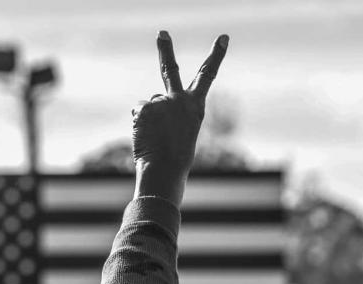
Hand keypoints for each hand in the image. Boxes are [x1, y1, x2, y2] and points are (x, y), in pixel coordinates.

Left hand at [132, 30, 228, 206]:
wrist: (165, 169)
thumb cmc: (176, 159)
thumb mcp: (183, 134)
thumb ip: (172, 116)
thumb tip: (149, 107)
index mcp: (196, 107)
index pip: (207, 77)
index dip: (216, 56)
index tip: (223, 38)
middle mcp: (180, 100)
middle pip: (170, 70)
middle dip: (166, 50)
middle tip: (162, 33)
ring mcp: (161, 102)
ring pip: (151, 106)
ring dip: (151, 120)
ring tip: (156, 138)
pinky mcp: (145, 108)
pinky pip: (140, 113)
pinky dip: (140, 125)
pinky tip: (146, 137)